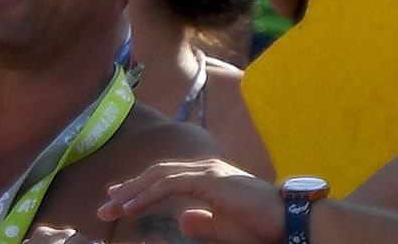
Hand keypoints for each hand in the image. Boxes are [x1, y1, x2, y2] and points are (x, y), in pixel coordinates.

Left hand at [96, 158, 284, 242]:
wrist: (291, 221)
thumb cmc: (263, 226)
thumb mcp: (226, 228)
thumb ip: (203, 223)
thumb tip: (182, 220)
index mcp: (206, 178)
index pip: (164, 177)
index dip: (139, 186)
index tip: (118, 197)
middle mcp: (202, 168)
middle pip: (155, 174)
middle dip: (129, 188)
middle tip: (105, 204)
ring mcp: (205, 171)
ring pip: (157, 176)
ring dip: (132, 191)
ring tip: (112, 207)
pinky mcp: (209, 180)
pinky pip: (169, 185)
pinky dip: (147, 194)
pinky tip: (131, 206)